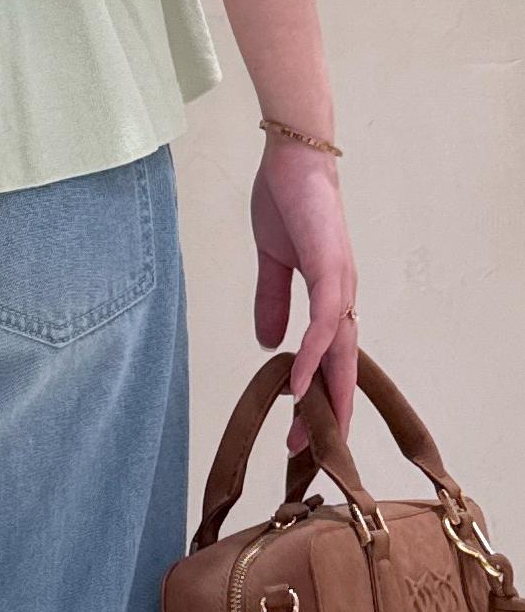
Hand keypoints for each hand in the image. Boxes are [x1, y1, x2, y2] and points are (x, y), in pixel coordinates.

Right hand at [250, 134, 358, 453]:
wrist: (293, 156)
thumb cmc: (285, 199)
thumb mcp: (272, 258)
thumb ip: (271, 299)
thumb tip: (269, 342)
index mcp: (329, 296)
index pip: (327, 357)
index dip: (318, 396)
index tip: (299, 431)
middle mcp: (342, 297)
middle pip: (341, 368)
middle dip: (327, 414)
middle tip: (308, 455)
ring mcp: (340, 285)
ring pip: (338, 355)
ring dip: (324, 397)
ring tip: (308, 435)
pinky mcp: (330, 270)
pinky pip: (323, 324)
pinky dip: (312, 356)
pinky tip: (298, 383)